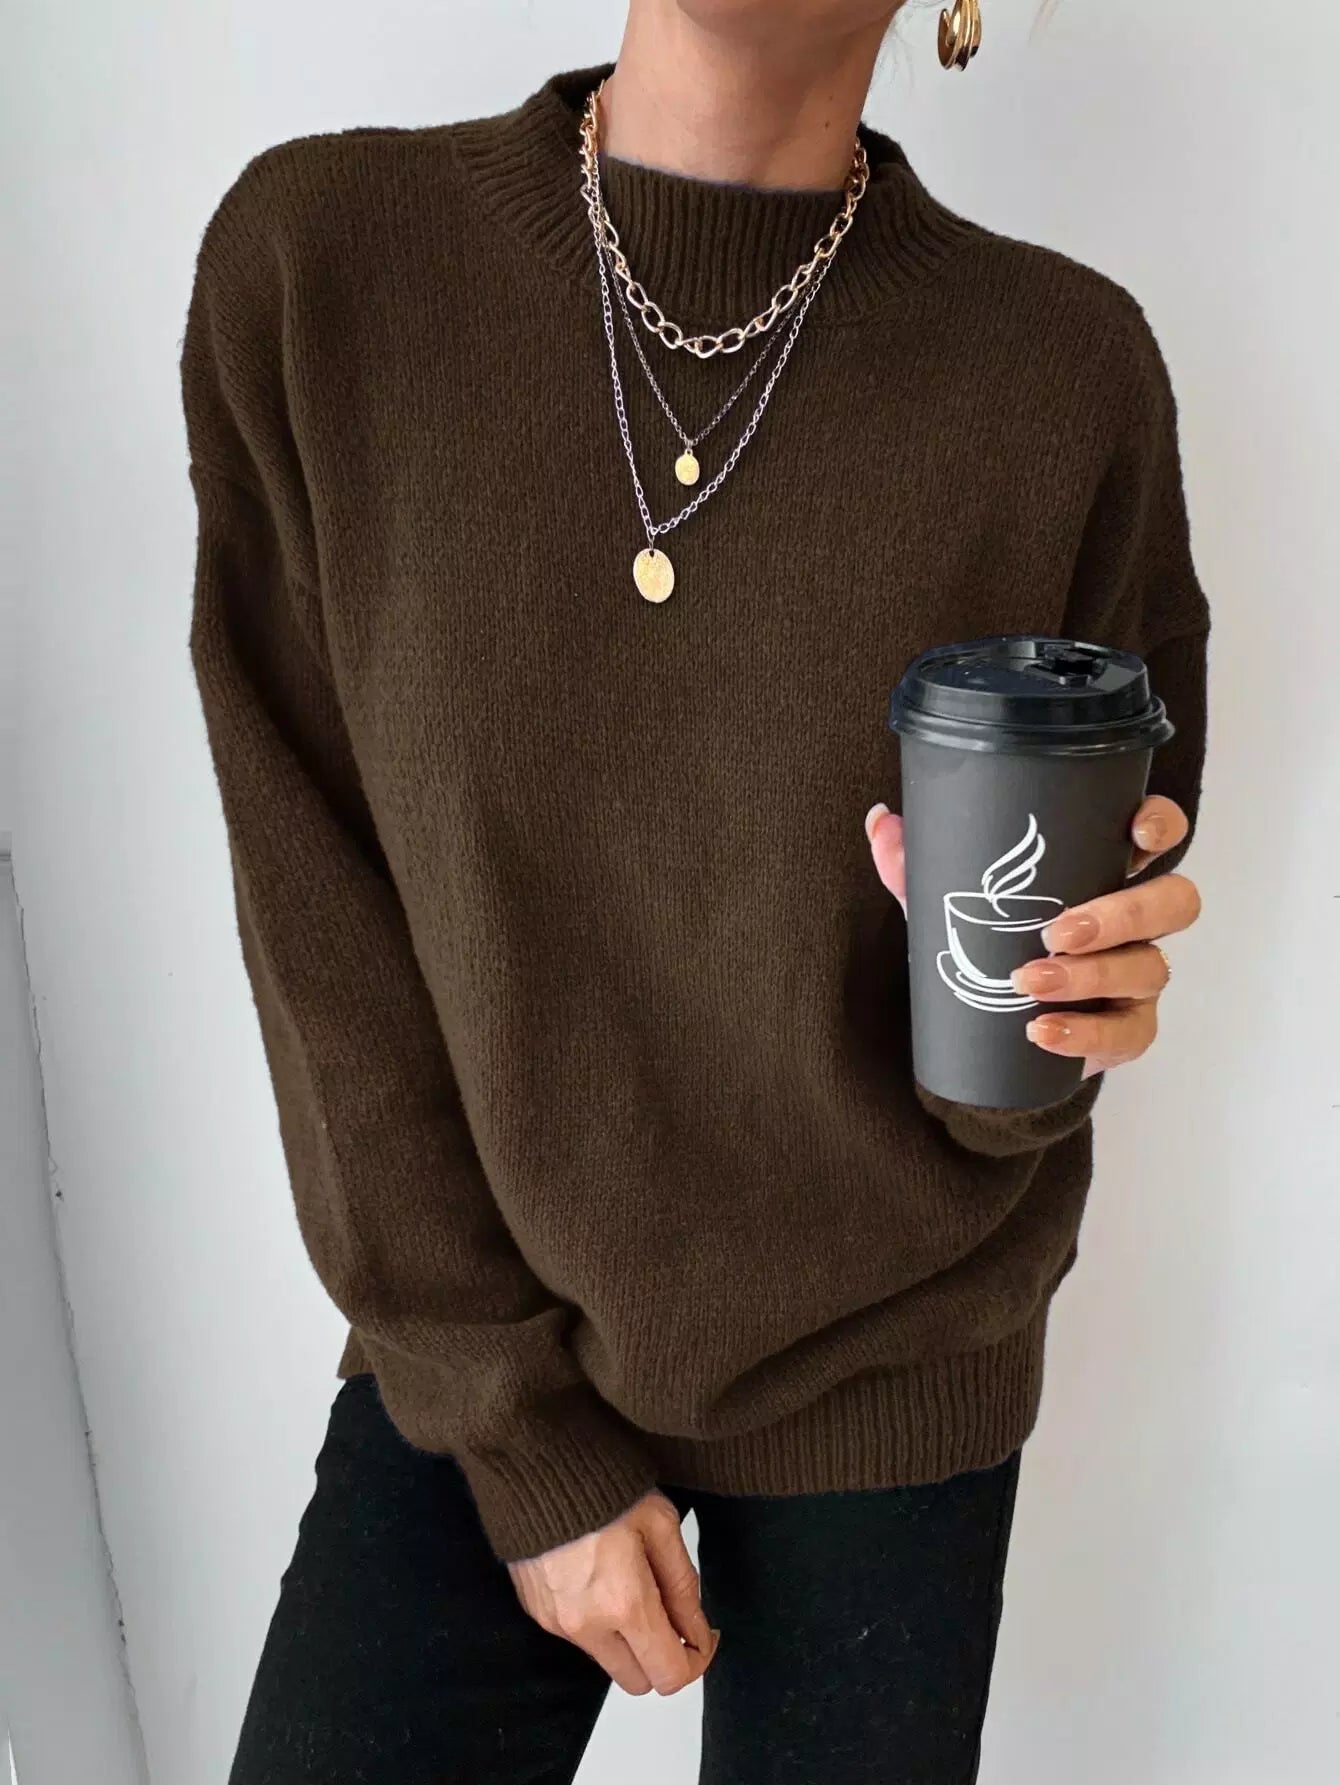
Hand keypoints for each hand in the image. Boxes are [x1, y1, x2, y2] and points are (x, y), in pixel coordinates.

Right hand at [508, 1492, 718, 1695]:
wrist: (536, 1462)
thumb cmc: (601, 1484)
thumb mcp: (661, 1523)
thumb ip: (683, 1585)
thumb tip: (698, 1632)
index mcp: (624, 1604)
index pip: (669, 1675)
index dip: (696, 1660)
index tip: (703, 1635)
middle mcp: (586, 1625)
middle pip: (638, 1680)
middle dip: (660, 1656)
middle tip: (669, 1612)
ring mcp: (557, 1622)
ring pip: (607, 1661)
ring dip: (627, 1641)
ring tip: (631, 1585)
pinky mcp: (537, 1612)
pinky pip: (578, 1638)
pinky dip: (596, 1623)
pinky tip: (599, 1578)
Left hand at [865, 794, 1201, 1079]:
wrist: (993, 1035)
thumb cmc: (989, 946)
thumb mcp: (950, 903)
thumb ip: (916, 863)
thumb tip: (882, 821)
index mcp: (1105, 873)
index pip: (1158, 836)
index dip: (1161, 827)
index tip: (1135, 834)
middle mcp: (1138, 923)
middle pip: (1174, 903)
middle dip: (1123, 913)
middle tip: (1058, 929)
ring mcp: (1139, 978)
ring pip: (1148, 968)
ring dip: (1090, 975)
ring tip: (1030, 980)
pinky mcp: (1129, 1031)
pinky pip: (1126, 1033)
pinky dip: (1083, 1033)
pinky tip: (1041, 1030)